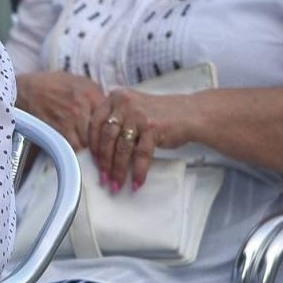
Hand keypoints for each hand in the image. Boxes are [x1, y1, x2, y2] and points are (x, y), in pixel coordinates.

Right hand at [18, 71, 106, 150]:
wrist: (23, 90)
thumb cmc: (49, 84)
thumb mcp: (77, 81)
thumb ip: (94, 94)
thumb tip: (108, 109)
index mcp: (91, 92)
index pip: (111, 117)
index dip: (109, 129)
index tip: (108, 135)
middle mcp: (84, 104)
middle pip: (101, 131)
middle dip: (98, 140)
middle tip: (96, 144)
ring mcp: (71, 117)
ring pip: (88, 141)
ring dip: (85, 146)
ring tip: (82, 145)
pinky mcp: (59, 128)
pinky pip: (74, 146)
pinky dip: (73, 148)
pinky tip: (70, 144)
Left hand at [86, 88, 200, 190]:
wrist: (190, 114)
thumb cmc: (159, 115)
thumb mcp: (132, 110)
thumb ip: (115, 121)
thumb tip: (97, 151)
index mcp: (115, 97)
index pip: (95, 124)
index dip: (92, 145)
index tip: (93, 161)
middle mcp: (124, 104)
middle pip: (107, 138)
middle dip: (104, 162)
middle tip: (103, 178)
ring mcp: (138, 116)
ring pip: (122, 148)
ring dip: (118, 170)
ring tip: (116, 185)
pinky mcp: (152, 128)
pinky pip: (141, 155)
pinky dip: (138, 171)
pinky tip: (136, 182)